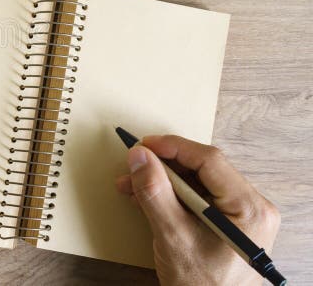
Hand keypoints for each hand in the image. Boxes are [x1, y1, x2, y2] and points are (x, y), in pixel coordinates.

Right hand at [115, 135, 279, 285]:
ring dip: (161, 181)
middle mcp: (250, 207)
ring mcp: (239, 215)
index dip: (173, 147)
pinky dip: (169, 195)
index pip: (209, 160)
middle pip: (201, 169)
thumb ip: (155, 193)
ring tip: (131, 186)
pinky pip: (196, 197)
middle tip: (133, 166)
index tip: (144, 146)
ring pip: (195, 182)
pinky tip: (145, 198)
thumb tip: (140, 157)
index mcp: (249, 208)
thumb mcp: (173, 236)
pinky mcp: (226, 223)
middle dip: (162, 167)